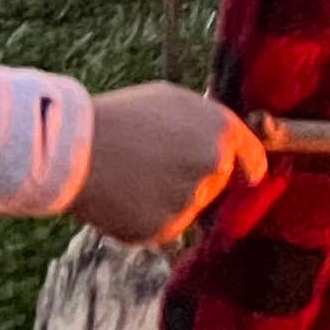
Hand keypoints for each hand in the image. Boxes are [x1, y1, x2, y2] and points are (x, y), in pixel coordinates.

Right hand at [77, 84, 264, 245]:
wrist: (77, 150)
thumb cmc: (121, 117)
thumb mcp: (172, 101)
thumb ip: (204, 121)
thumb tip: (219, 140)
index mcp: (220, 128)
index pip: (251, 154)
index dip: (252, 165)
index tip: (252, 176)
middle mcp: (213, 164)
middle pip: (215, 181)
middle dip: (195, 177)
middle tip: (155, 165)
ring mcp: (191, 199)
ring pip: (188, 205)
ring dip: (170, 198)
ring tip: (133, 177)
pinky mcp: (165, 228)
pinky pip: (164, 227)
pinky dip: (148, 218)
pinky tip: (125, 199)